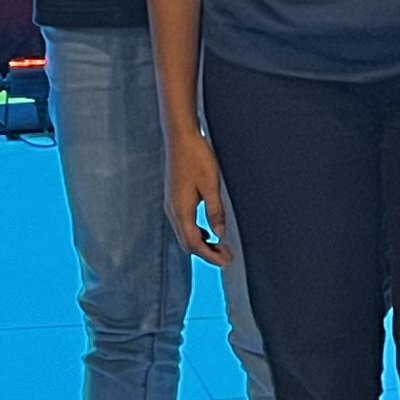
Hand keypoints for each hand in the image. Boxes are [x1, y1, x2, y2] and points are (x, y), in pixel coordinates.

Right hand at [165, 131, 229, 265]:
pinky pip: (183, 224)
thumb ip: (215, 212)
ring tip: (220, 246)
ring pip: (184, 234)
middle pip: (187, 242)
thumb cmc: (197, 158)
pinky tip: (209, 229)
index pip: (194, 243)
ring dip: (201, 243)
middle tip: (227, 256)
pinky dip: (196, 232)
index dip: (211, 255)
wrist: (180, 138)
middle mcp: (173, 210)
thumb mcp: (211, 185)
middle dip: (206, 253)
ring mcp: (171, 205)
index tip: (227, 261)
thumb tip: (220, 235)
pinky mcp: (174, 199)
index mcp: (181, 210)